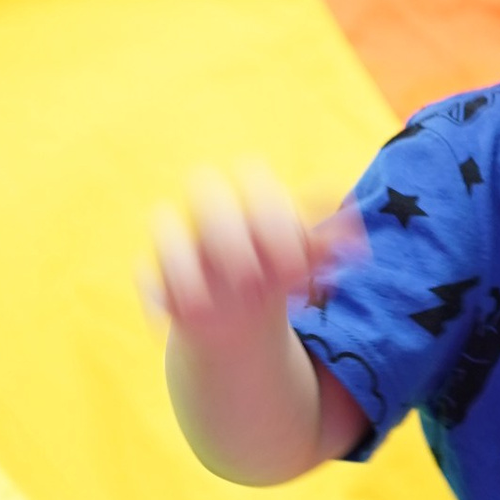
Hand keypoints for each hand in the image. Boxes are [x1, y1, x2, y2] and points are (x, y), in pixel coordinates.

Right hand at [144, 164, 357, 348]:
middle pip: (203, 187)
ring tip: (216, 306)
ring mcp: (179, 239)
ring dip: (189, 262)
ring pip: (164, 224)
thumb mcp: (306, 258)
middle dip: (229, 230)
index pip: (251, 177)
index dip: (272, 215)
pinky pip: (143, 272)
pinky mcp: (154, 273)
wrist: (242, 307)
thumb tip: (356, 238)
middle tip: (254, 281)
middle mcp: (210, 211)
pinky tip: (181, 323)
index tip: (295, 265)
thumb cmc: (278, 270)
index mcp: (249, 197)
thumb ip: (328, 244)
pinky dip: (158, 296)